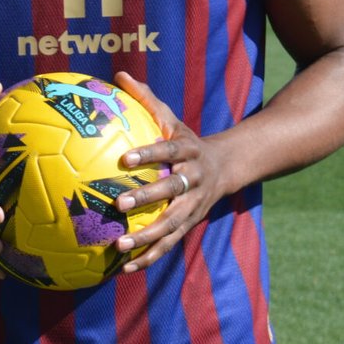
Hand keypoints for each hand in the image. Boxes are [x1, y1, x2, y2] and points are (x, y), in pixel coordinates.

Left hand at [109, 71, 223, 273]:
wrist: (225, 168)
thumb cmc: (186, 140)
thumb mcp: (171, 118)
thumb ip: (146, 99)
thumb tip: (118, 75)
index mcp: (189, 151)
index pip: (169, 151)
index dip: (149, 154)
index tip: (125, 159)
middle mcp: (194, 180)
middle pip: (172, 191)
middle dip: (146, 198)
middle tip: (118, 203)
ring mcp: (194, 205)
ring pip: (171, 224)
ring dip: (147, 237)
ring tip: (119, 246)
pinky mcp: (189, 224)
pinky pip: (169, 243)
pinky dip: (150, 256)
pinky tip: (125, 267)